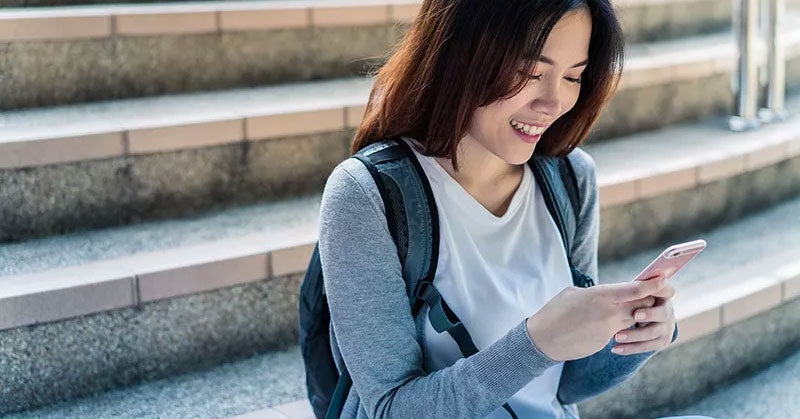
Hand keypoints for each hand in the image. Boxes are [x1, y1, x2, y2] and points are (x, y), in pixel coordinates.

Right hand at [526, 277, 666, 361]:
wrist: (543, 340)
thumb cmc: (554, 312)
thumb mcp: (573, 293)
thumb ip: (596, 292)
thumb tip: (610, 294)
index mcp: (600, 296)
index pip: (635, 290)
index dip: (653, 284)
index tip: (664, 279)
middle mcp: (608, 313)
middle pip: (641, 305)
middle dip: (648, 299)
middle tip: (655, 293)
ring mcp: (608, 330)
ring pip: (632, 320)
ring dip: (633, 314)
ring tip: (623, 308)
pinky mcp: (604, 342)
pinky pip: (617, 332)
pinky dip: (616, 326)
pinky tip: (599, 324)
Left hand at [611, 278, 675, 354]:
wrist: (631, 317)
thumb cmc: (632, 301)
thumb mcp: (634, 292)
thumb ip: (640, 286)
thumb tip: (659, 278)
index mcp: (662, 294)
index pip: (667, 291)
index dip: (661, 291)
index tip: (651, 292)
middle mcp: (668, 311)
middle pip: (662, 313)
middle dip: (649, 314)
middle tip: (635, 315)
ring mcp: (666, 328)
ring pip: (653, 333)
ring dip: (634, 335)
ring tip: (616, 336)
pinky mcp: (661, 341)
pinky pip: (646, 347)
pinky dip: (630, 348)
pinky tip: (615, 349)